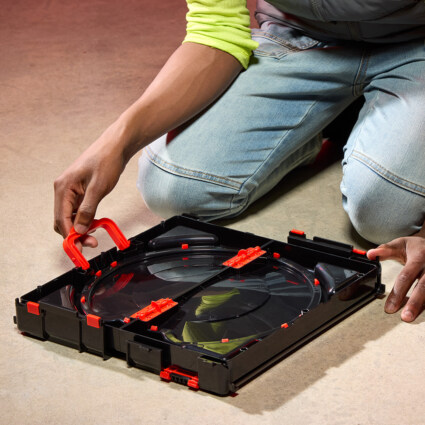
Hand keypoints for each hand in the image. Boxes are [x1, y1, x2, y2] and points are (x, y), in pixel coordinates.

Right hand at [54, 122, 127, 247]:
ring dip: (80, 228)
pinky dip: (85, 219)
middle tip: (91, 243)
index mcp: (63, 187)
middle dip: (75, 234)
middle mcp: (63, 189)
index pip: (61, 219)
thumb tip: (79, 229)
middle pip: (63, 220)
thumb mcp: (98, 188)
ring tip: (95, 236)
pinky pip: (78, 210)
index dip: (70, 236)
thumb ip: (87, 210)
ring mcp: (71, 190)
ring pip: (71, 216)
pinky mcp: (80, 191)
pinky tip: (95, 224)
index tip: (81, 247)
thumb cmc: (107, 161)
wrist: (116, 146)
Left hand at [367, 233, 424, 321]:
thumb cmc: (416, 247)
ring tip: (411, 317)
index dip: (398, 292)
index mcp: (419, 256)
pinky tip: (419, 311)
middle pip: (423, 287)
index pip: (407, 276)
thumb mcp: (400, 244)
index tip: (389, 306)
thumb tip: (370, 254)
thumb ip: (385, 250)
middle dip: (414, 303)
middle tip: (405, 317)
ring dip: (422, 306)